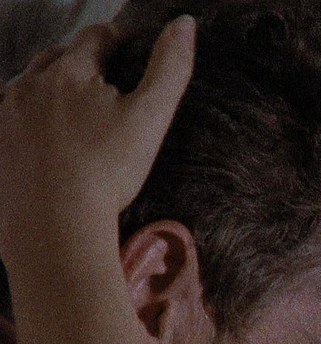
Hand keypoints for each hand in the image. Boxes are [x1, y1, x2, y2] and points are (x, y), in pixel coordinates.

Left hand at [0, 16, 195, 266]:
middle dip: (79, 59)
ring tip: (70, 101)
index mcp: (70, 72)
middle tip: (100, 71)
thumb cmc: (107, 171)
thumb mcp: (150, 117)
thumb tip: (185, 24)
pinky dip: (27, 118)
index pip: (96, 39)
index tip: (128, 41)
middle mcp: (31, 86)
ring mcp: (8, 117)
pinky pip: (11, 121)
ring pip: (29, 87)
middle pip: (57, 58)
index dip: (117, 37)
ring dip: (49, 87)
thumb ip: (170, 68)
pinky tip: (41, 134)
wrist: (55, 223)